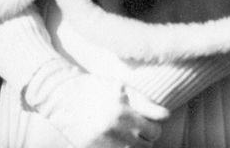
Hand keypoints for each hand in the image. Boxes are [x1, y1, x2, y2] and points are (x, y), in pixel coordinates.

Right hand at [24, 60, 168, 147]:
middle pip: (151, 139)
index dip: (157, 121)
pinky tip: (117, 140)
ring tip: (127, 133)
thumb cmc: (94, 89)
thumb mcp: (120, 87)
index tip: (153, 119)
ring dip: (137, 144)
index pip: (158, 122)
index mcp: (126, 105)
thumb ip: (143, 101)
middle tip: (138, 126)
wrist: (63, 97)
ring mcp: (109, 140)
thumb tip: (166, 115)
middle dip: (148, 133)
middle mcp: (119, 124)